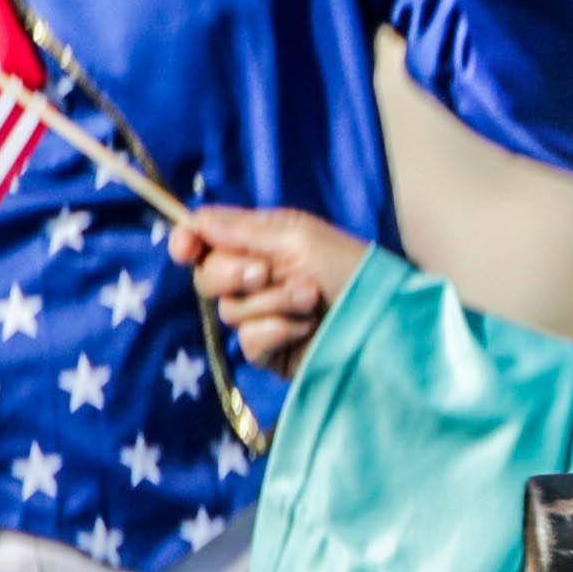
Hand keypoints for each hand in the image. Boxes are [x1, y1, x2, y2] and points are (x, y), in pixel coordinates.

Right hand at [176, 202, 371, 369]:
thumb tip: (194, 219)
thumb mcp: (299, 239)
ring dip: (271, 301)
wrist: (387, 318)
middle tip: (265, 271)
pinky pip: (249, 341)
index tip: (185, 248)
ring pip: (229, 311)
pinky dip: (276, 330)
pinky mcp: (273, 351)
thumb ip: (243, 231)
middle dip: (231, 273)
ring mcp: (264, 317)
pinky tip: (306, 327)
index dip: (188, 242)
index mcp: (262, 242)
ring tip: (311, 297)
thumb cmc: (351, 268)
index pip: (208, 241)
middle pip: (207, 277)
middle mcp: (258, 279)